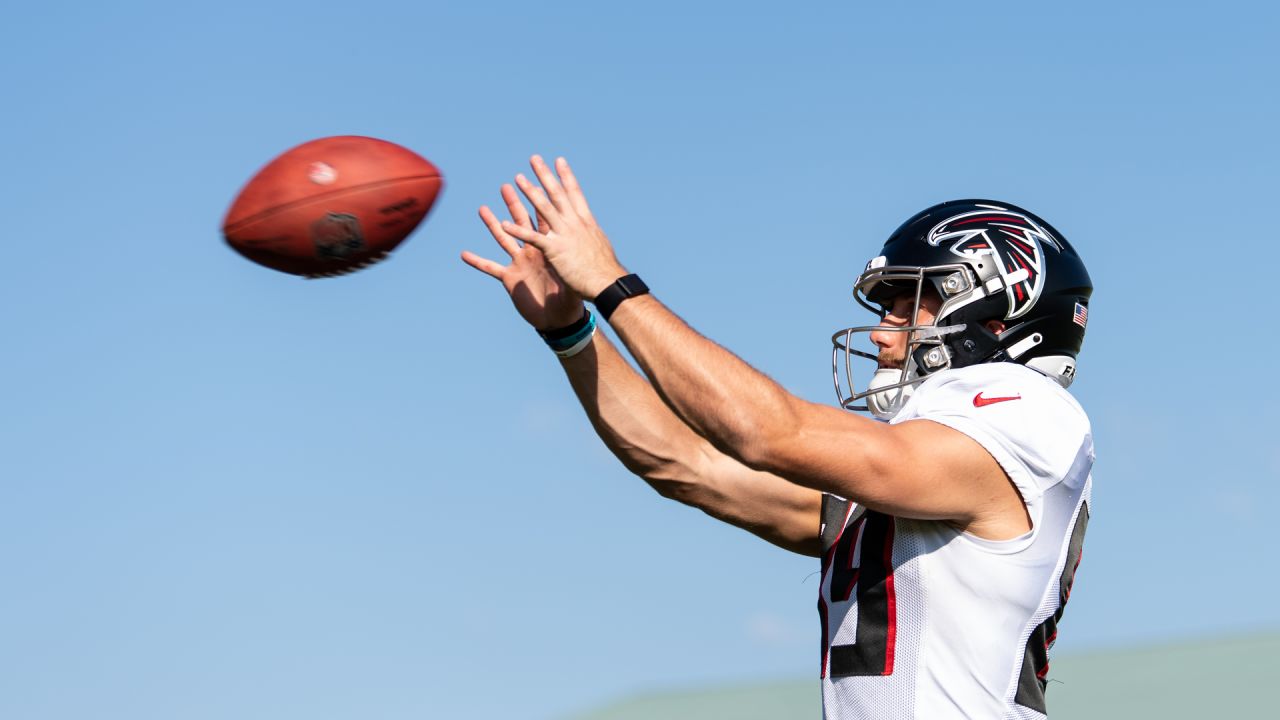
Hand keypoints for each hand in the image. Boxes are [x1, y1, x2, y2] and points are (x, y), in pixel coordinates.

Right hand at [462, 183, 584, 330]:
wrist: (559, 319)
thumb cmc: (570, 300)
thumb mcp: (572, 282)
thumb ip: (572, 269)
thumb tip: (579, 257)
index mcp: (549, 248)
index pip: (543, 219)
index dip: (539, 201)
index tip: (535, 183)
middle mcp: (533, 251)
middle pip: (521, 222)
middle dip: (514, 204)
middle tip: (507, 186)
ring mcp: (519, 263)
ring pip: (503, 239)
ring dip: (493, 224)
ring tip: (482, 208)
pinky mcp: (509, 278)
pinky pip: (490, 268)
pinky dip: (478, 262)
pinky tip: (464, 254)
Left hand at [500, 156, 627, 298]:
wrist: (607, 283)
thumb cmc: (605, 270)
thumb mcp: (599, 246)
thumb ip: (591, 236)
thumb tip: (592, 232)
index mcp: (586, 222)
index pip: (574, 194)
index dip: (566, 176)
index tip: (559, 160)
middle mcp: (574, 224)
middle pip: (557, 194)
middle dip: (545, 175)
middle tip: (534, 159)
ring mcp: (564, 235)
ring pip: (544, 209)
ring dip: (530, 193)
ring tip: (518, 179)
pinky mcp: (554, 250)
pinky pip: (532, 238)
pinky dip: (517, 231)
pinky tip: (504, 224)